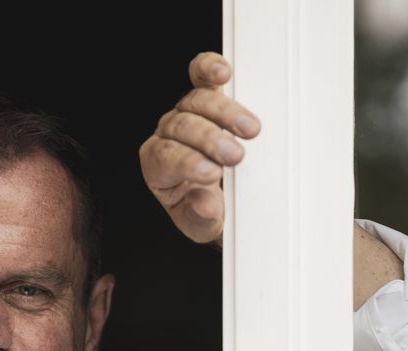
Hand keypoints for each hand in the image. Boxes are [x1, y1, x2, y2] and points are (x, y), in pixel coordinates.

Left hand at [138, 52, 260, 243]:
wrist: (218, 198)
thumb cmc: (204, 209)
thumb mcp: (202, 225)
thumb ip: (200, 215)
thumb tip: (204, 202)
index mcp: (158, 167)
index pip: (166, 158)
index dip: (187, 163)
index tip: (212, 174)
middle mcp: (167, 136)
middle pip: (181, 126)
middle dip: (209, 139)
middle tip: (235, 156)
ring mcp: (186, 114)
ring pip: (197, 101)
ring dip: (224, 112)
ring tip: (250, 129)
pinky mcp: (206, 98)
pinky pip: (201, 76)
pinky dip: (209, 69)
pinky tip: (224, 71)